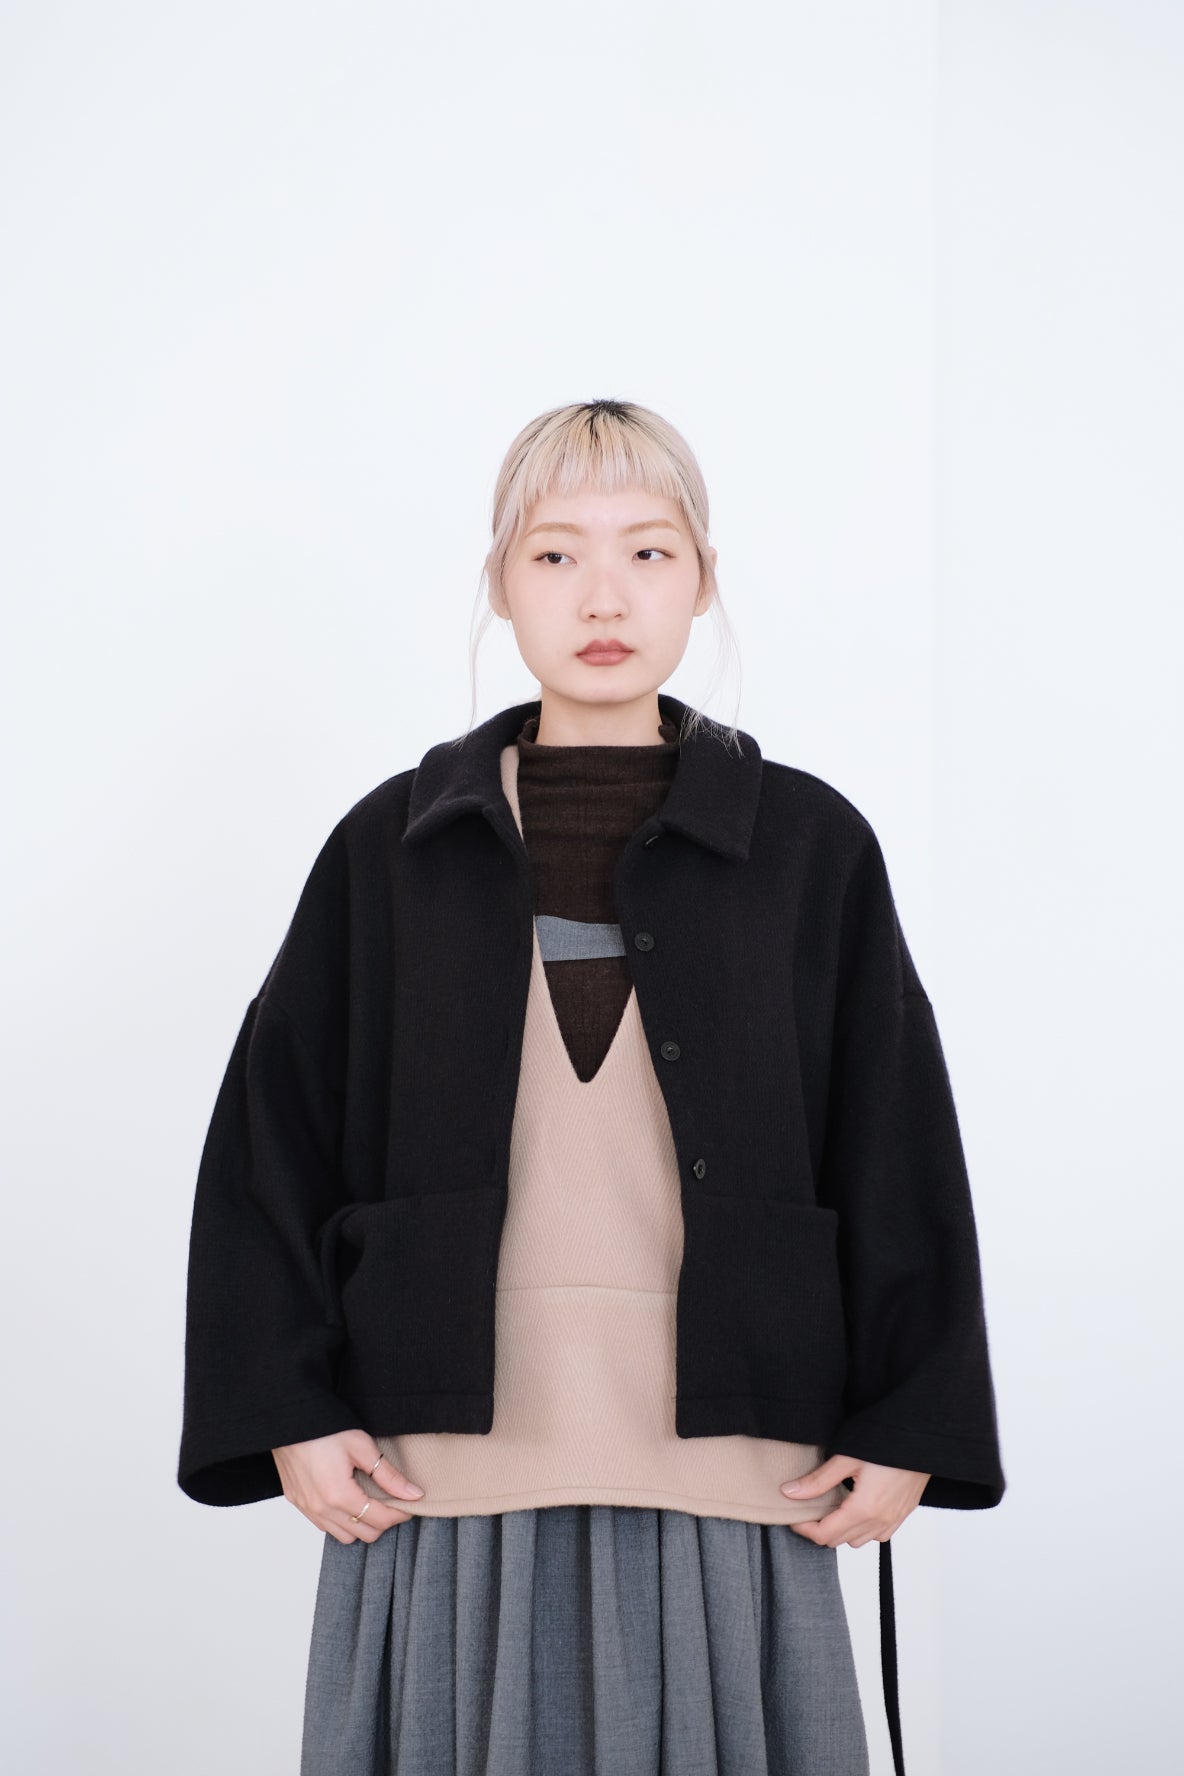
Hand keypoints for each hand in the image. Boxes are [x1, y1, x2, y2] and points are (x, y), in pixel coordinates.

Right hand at [272, 1430, 425, 1544]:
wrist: (289, 1420)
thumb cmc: (324, 1428)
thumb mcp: (362, 1447)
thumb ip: (388, 1475)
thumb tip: (413, 1493)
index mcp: (339, 1496)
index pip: (380, 1520)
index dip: (401, 1513)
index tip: (411, 1502)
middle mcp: (321, 1509)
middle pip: (365, 1534)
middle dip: (384, 1520)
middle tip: (393, 1500)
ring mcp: (307, 1509)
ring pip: (344, 1536)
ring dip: (362, 1524)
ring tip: (371, 1501)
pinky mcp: (298, 1503)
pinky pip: (325, 1526)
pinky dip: (341, 1521)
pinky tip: (348, 1501)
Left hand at [780, 1453, 929, 1548]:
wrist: (920, 1438)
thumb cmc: (884, 1442)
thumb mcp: (846, 1458)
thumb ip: (818, 1480)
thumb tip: (789, 1492)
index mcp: (863, 1509)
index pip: (824, 1535)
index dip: (804, 1528)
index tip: (793, 1515)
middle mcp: (880, 1521)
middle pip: (838, 1540)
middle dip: (820, 1528)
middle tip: (809, 1507)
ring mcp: (894, 1520)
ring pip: (858, 1541)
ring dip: (841, 1530)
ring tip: (832, 1505)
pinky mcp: (903, 1514)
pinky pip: (877, 1534)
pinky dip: (862, 1528)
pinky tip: (856, 1506)